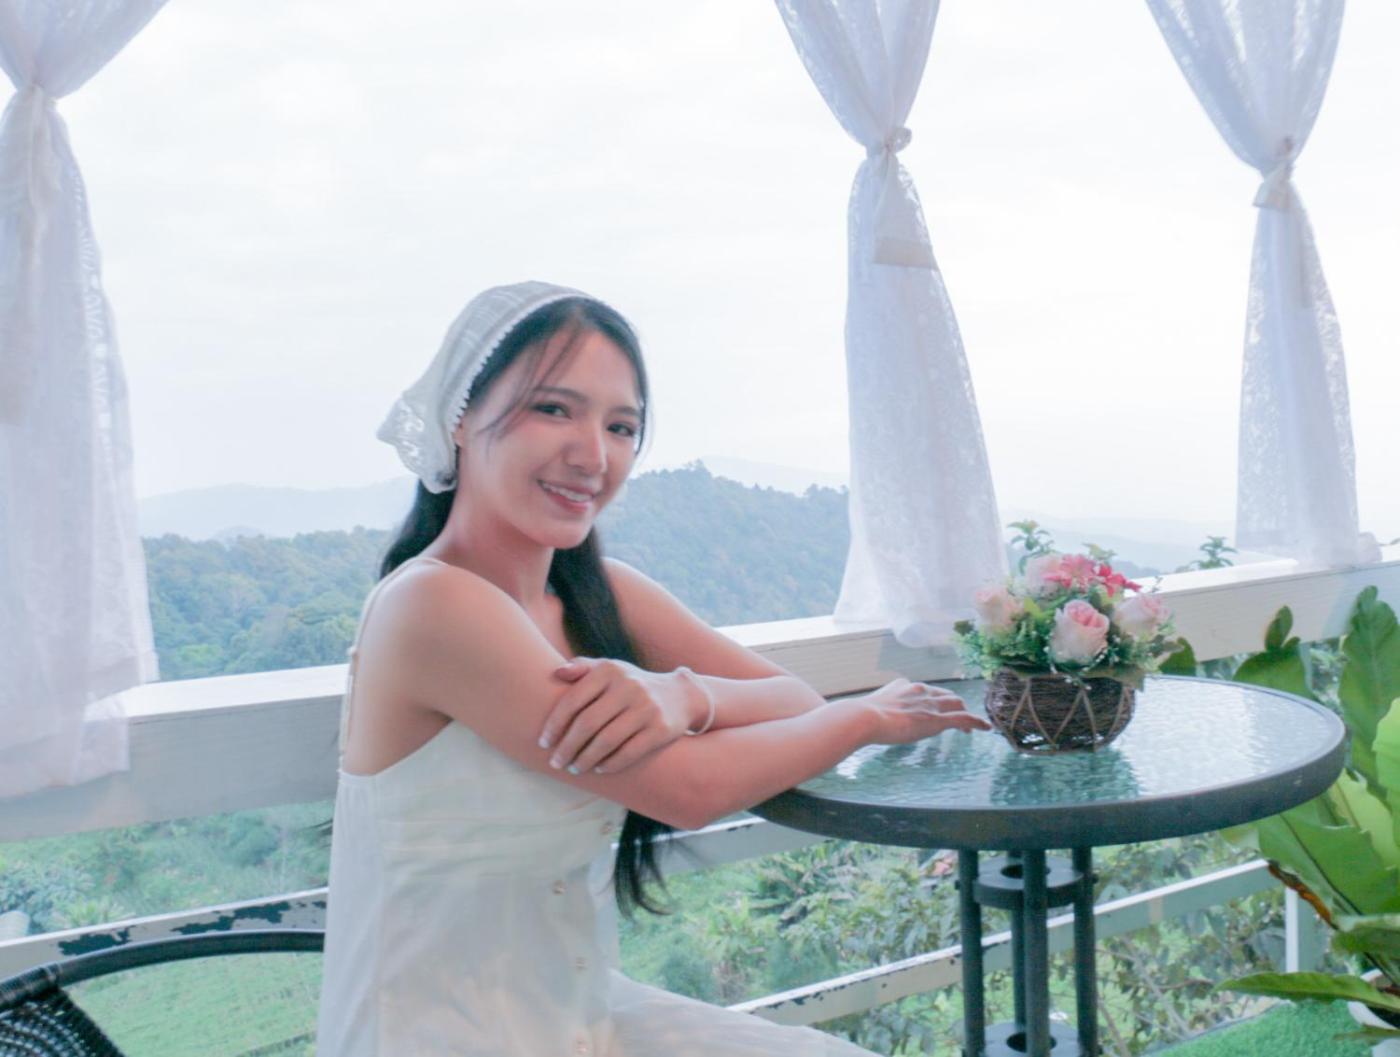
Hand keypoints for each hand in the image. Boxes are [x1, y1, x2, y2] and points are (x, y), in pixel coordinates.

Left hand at [538, 657, 701, 774]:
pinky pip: (629, 752)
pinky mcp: (661, 729)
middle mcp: (628, 686)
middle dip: (567, 747)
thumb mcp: (610, 670)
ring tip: (574, 768)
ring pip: (606, 741)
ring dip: (585, 759)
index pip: (573, 700)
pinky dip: (610, 764)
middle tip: (556, 762)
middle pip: (587, 724)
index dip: (554, 724)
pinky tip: (599, 769)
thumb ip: (582, 668)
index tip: (543, 743)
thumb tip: (556, 673)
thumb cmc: (631, 685)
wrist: (679, 696)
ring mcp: (646, 708)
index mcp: (609, 671)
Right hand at [856, 678, 990, 743]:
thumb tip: (866, 712)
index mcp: (905, 686)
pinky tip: (985, 728)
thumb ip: (877, 707)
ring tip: (971, 726)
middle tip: (958, 718)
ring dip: (965, 714)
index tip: (936, 708)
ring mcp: (929, 704)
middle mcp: (920, 691)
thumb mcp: (870, 707)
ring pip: (956, 705)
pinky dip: (977, 722)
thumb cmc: (860, 716)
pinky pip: (963, 718)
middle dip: (954, 706)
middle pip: (945, 695)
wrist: (863, 717)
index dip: (935, 700)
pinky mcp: (936, 719)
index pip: (926, 691)